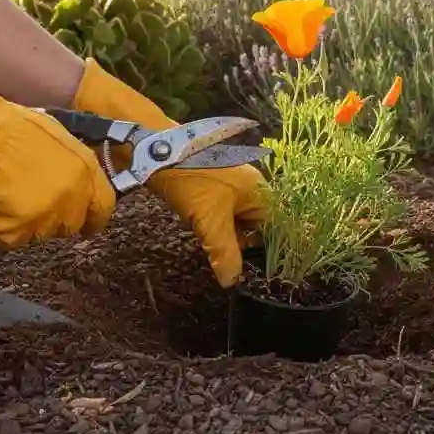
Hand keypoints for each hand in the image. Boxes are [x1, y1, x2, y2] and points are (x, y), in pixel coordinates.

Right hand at [0, 61, 115, 248]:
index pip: (104, 206)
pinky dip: (2, 232)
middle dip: (56, 220)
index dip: (95, 218)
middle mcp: (72, 196)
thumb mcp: (59, 138)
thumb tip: (74, 178)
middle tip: (36, 208)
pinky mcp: (18, 228)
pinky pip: (13, 240)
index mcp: (86, 170)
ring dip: (29, 225)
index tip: (88, 225)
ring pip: (42, 234)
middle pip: (71, 224)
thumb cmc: (16, 128)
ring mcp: (46, 214)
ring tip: (11, 202)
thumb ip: (73, 165)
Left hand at [73, 59, 266, 285]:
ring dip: (227, 235)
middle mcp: (250, 185)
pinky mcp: (213, 183)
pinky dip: (215, 224)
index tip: (255, 271)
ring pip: (236, 218)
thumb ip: (226, 254)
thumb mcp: (211, 222)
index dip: (265, 249)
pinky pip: (222, 210)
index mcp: (259, 190)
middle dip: (242, 244)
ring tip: (217, 252)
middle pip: (255, 223)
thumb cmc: (194, 183)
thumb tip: (233, 282)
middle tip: (230, 265)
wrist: (160, 151)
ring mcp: (231, 183)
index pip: (273, 227)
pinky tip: (204, 234)